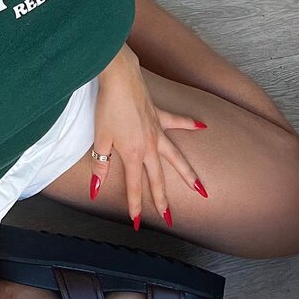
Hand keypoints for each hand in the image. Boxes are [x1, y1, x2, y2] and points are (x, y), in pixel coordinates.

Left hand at [91, 44, 208, 228]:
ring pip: (176, 156)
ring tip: (201, 189)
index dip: (135, 205)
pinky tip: (203, 127)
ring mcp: (157, 130)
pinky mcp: (159, 114)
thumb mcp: (100, 138)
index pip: (134, 186)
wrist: (120, 77)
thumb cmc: (108, 106)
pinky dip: (189, 124)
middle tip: (169, 218)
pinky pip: (178, 121)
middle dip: (163, 199)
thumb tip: (95, 188)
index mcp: (133, 154)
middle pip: (158, 177)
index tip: (137, 222)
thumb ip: (100, 165)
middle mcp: (150, 145)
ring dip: (188, 173)